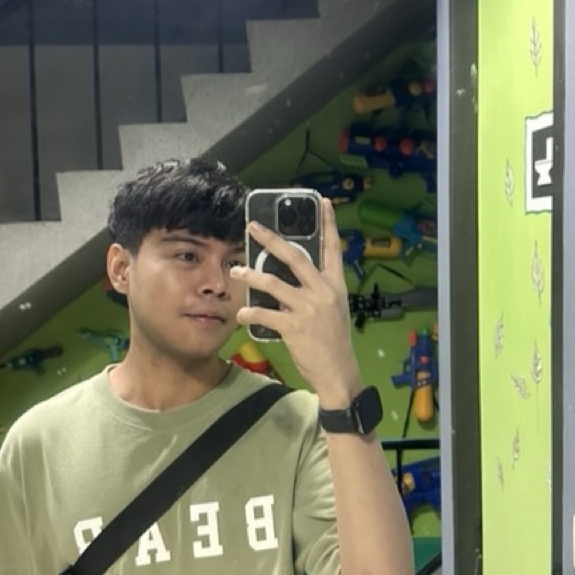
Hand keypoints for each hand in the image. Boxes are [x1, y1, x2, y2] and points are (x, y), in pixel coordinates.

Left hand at [230, 199, 361, 407]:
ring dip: (251, 276)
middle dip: (272, 240)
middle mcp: (323, 292)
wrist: (338, 372)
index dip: (328, 224)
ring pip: (274, 283)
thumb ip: (318, 290)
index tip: (323, 203)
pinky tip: (241, 314)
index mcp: (335, 285)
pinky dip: (250, 313)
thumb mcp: (334, 309)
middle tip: (253, 227)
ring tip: (235, 271)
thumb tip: (295, 277)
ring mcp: (308, 309)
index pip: (333, 249)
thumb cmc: (334, 340)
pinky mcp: (294, 327)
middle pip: (295, 257)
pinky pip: (265, 314)